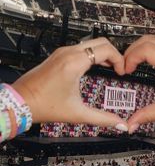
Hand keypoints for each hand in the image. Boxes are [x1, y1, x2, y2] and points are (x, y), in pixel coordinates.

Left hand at [12, 38, 127, 129]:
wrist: (21, 102)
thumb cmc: (43, 105)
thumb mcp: (78, 113)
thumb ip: (102, 119)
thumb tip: (119, 124)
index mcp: (74, 63)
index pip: (106, 49)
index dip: (119, 59)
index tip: (122, 71)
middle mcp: (68, 53)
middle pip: (100, 41)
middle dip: (113, 53)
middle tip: (119, 67)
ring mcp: (61, 52)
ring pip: (90, 43)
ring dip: (102, 53)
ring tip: (109, 67)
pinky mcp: (57, 56)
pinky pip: (80, 48)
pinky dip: (92, 54)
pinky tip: (94, 67)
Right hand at [124, 35, 154, 131]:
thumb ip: (150, 115)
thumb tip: (133, 122)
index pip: (146, 49)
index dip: (131, 57)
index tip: (126, 70)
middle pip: (148, 39)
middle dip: (132, 50)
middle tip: (125, 65)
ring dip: (141, 48)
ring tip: (133, 63)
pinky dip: (151, 49)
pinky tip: (148, 63)